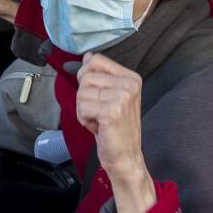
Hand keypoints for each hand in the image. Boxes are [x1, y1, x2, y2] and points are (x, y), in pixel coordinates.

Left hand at [76, 53, 155, 212]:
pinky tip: (98, 127)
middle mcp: (129, 85)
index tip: (97, 94)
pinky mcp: (112, 112)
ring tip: (99, 120)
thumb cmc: (115, 127)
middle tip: (99, 111)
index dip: (86, 77)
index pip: (95, 60)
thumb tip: (87, 56)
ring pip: (81, 92)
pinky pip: (82, 107)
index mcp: (131, 77)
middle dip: (84, 96)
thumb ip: (99, 75)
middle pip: (85, 76)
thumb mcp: (109, 96)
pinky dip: (84, 119)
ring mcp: (122, 97)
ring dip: (84, 109)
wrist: (125, 156)